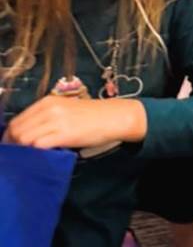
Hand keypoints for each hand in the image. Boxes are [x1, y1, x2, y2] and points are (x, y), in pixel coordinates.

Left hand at [4, 95, 146, 148]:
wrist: (113, 117)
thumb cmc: (90, 116)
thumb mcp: (65, 110)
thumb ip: (45, 118)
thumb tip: (24, 135)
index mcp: (48, 101)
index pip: (17, 121)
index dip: (10, 137)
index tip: (12, 148)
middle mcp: (49, 108)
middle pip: (17, 130)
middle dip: (12, 146)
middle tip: (17, 158)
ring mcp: (56, 120)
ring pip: (24, 139)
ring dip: (21, 151)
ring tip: (26, 159)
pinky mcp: (64, 134)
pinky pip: (37, 145)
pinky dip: (33, 153)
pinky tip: (38, 158)